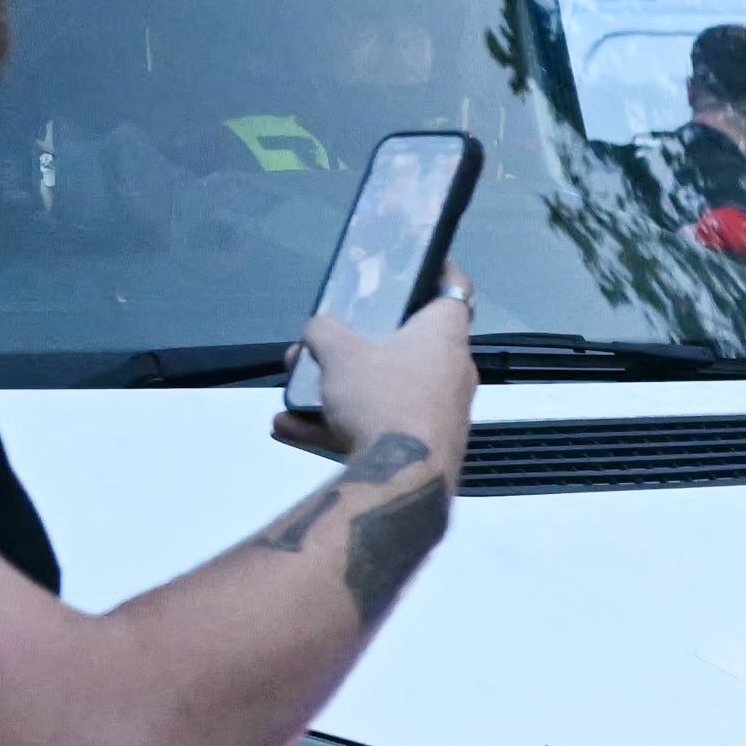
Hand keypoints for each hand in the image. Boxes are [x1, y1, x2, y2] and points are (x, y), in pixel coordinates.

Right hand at [288, 273, 475, 468]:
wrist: (400, 482)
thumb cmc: (383, 400)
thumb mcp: (338, 354)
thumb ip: (322, 332)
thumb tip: (317, 330)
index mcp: (444, 335)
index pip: (453, 288)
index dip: (436, 270)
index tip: (416, 264)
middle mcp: (451, 371)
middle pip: (405, 344)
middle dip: (357, 343)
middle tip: (323, 343)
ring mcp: (439, 413)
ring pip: (384, 389)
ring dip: (338, 389)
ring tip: (296, 390)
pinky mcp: (422, 448)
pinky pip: (377, 426)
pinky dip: (337, 425)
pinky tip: (292, 428)